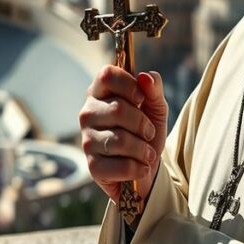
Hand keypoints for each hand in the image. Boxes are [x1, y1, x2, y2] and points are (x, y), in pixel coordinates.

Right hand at [79, 65, 168, 204]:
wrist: (145, 165)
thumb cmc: (145, 130)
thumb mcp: (155, 106)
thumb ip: (153, 89)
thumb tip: (145, 77)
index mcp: (100, 92)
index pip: (107, 75)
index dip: (128, 84)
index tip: (141, 99)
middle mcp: (88, 113)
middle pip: (117, 109)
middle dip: (142, 123)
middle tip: (149, 132)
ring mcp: (87, 140)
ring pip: (120, 140)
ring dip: (143, 149)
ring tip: (148, 153)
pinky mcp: (93, 166)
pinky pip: (121, 166)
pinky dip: (139, 168)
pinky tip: (140, 167)